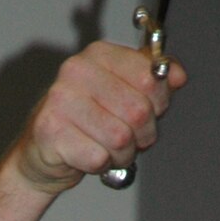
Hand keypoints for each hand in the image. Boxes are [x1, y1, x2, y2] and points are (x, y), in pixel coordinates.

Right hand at [0, 40, 188, 220]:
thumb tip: (178, 75)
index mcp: (98, 54)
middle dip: (143, 135)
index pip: (150, 77)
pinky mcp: (51, 132)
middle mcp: (76, 72)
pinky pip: (98, 157)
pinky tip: (92, 159)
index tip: (153, 112)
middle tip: (134, 141)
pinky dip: (102, 166)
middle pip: (138, 111)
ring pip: (120, 138)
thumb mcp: (121, 93)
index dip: (160, 103)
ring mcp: (60, 101)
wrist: (42, 154)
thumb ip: (151, 80)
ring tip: (113, 152)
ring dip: (123, 154)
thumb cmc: (84, 123)